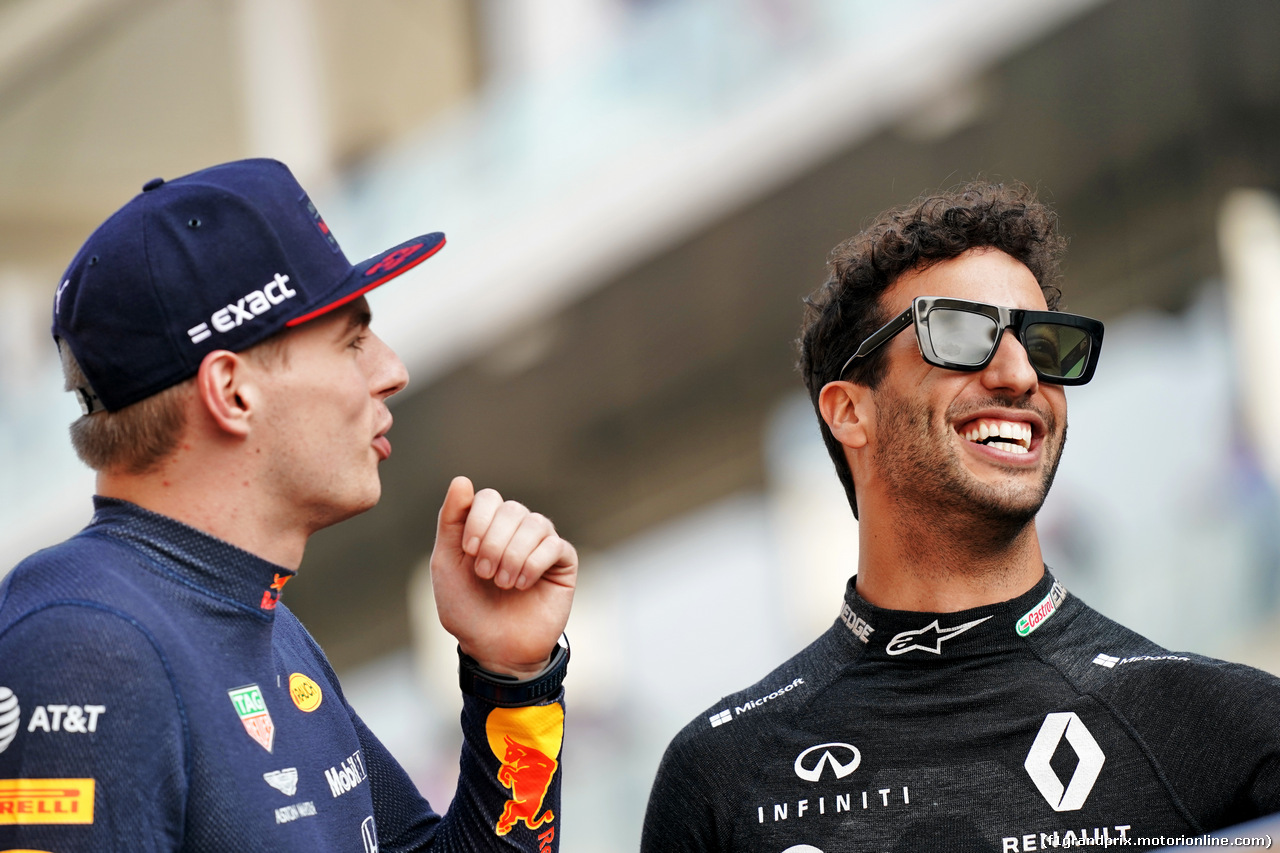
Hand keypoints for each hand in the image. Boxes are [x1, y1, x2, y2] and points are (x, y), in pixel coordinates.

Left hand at [430, 476, 576, 677]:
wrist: (495, 649)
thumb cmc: (467, 609)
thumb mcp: (447, 564)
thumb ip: (451, 522)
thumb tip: (461, 480)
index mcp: (487, 526)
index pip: (488, 498)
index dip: (479, 520)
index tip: (469, 551)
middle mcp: (516, 530)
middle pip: (511, 509)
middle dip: (494, 542)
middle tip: (485, 574)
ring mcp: (541, 544)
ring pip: (535, 524)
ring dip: (514, 556)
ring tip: (504, 583)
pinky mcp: (563, 562)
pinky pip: (555, 545)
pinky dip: (534, 564)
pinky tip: (523, 585)